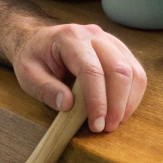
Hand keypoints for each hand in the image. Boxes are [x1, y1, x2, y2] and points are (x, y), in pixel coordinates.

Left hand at [11, 21, 145, 133]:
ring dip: (128, 101)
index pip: (91, 70)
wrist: (37, 39)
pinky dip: (132, 95)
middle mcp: (94, 35)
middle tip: (107, 128)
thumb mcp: (27, 74)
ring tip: (114, 122)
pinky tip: (120, 110)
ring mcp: (110, 41)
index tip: (96, 125)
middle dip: (117, 104)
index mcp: (70, 37)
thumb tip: (68, 105)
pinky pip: (135, 72)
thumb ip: (45, 89)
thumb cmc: (33, 57)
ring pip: (133, 71)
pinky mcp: (119, 50)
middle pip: (118, 69)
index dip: (97, 100)